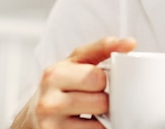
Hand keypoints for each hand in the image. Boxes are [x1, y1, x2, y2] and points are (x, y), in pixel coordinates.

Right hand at [10, 36, 135, 128]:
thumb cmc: (62, 83)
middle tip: (93, 98)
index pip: (98, 78)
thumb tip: (130, 43)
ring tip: (89, 112)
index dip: (104, 80)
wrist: (34, 115)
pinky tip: (85, 125)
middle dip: (103, 100)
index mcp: (55, 75)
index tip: (97, 81)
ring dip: (101, 119)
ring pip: (98, 123)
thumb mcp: (77, 61)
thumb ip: (103, 48)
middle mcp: (48, 101)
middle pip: (100, 101)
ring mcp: (50, 125)